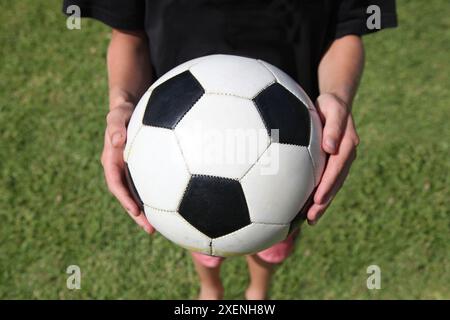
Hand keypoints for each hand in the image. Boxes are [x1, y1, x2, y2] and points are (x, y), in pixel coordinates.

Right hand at [101, 103, 154, 233]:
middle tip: (150, 230)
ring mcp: (133, 170)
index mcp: (111, 161)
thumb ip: (115, 126)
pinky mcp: (145, 168)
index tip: (135, 211)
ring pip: (140, 194)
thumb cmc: (123, 110)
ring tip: (164, 226)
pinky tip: (178, 203)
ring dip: (149, 210)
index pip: (115, 184)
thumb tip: (116, 140)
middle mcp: (122, 169)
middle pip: (128, 197)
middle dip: (137, 215)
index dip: (124, 199)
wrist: (130, 107)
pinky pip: (152, 184)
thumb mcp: (117, 115)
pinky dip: (160, 195)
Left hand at [307, 93, 359, 224]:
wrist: (333, 104)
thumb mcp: (333, 108)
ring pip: (331, 186)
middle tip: (311, 217)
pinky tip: (305, 208)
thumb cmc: (329, 105)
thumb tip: (329, 147)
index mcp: (346, 145)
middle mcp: (345, 157)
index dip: (328, 184)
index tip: (317, 199)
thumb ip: (334, 126)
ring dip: (322, 204)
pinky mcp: (331, 165)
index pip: (337, 168)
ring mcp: (339, 162)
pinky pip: (325, 182)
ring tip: (309, 220)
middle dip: (324, 202)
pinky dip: (318, 195)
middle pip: (335, 183)